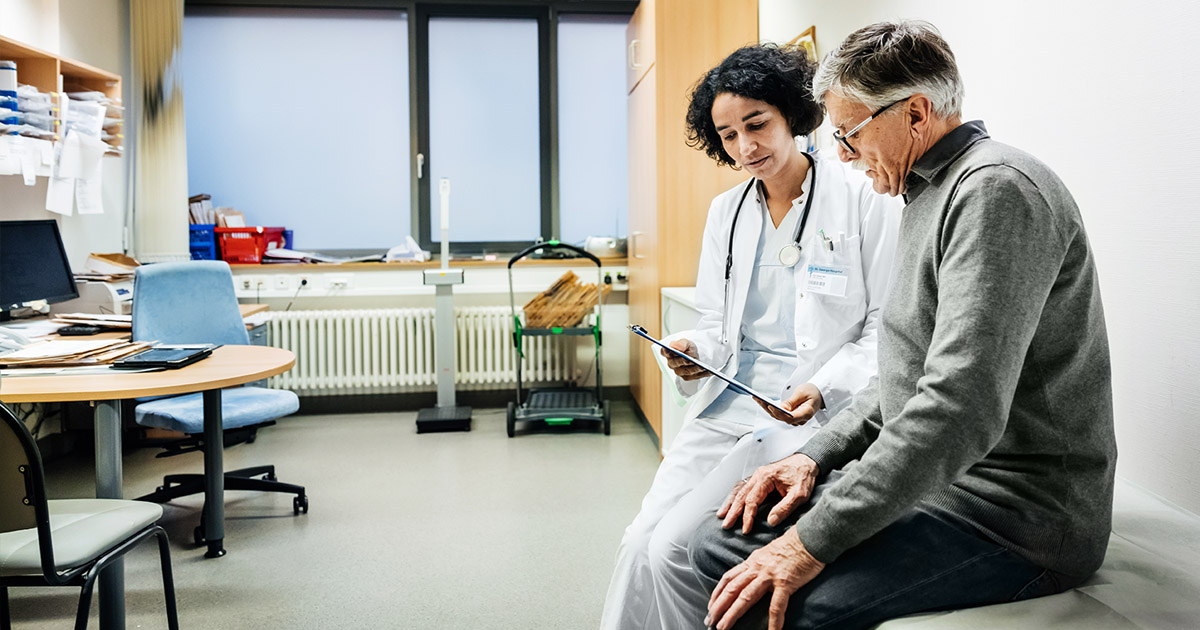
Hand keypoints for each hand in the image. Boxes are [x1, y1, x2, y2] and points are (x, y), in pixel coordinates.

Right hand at [661, 338, 710, 380]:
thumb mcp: (686, 343)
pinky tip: (708, 371)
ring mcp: (679, 371)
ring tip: (702, 367)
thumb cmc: (688, 349)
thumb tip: (674, 345)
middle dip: (683, 361)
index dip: (666, 351)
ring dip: (694, 369)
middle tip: (690, 360)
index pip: (664, 352)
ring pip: (685, 371)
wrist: (695, 355)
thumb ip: (681, 343)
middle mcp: (672, 364)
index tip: (670, 350)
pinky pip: (694, 376)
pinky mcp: (687, 377)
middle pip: (675, 363)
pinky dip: (702, 374)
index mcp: (668, 353)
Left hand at [705, 528, 824, 629]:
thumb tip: (748, 574)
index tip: (711, 606)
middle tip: (709, 621)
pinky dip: (773, 622)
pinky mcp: (786, 583)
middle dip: (719, 606)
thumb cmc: (793, 546)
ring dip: (732, 614)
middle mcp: (757, 569)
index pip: (729, 578)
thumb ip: (757, 565)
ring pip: (745, 597)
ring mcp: (770, 576)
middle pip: (732, 589)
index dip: (717, 593)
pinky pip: (777, 606)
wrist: (810, 537)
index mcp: (752, 562)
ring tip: (723, 627)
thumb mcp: (768, 553)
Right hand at [718, 454, 818, 534]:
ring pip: (739, 490)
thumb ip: (785, 507)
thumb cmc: (804, 475)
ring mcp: (757, 475)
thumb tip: (771, 521)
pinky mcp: (760, 478)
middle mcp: (758, 475)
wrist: (807, 460)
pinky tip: (730, 503)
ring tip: (722, 515)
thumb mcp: (799, 494)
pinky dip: (735, 496)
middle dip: (732, 511)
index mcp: (766, 478)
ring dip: (730, 503)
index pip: (752, 500)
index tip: (746, 529)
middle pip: (741, 495)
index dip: (747, 516)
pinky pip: (743, 487)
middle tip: (726, 525)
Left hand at [755, 383, 823, 425]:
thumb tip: (783, 408)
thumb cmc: (813, 392)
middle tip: (759, 399)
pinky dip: (768, 407)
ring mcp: (794, 419)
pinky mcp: (789, 416)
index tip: (771, 406)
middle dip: (768, 408)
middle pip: (781, 417)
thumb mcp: (803, 392)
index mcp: (806, 414)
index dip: (780, 413)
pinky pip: (777, 413)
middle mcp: (799, 419)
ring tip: (756, 398)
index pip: (790, 418)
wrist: (818, 394)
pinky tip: (761, 400)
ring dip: (766, 407)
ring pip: (777, 416)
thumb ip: (792, 401)